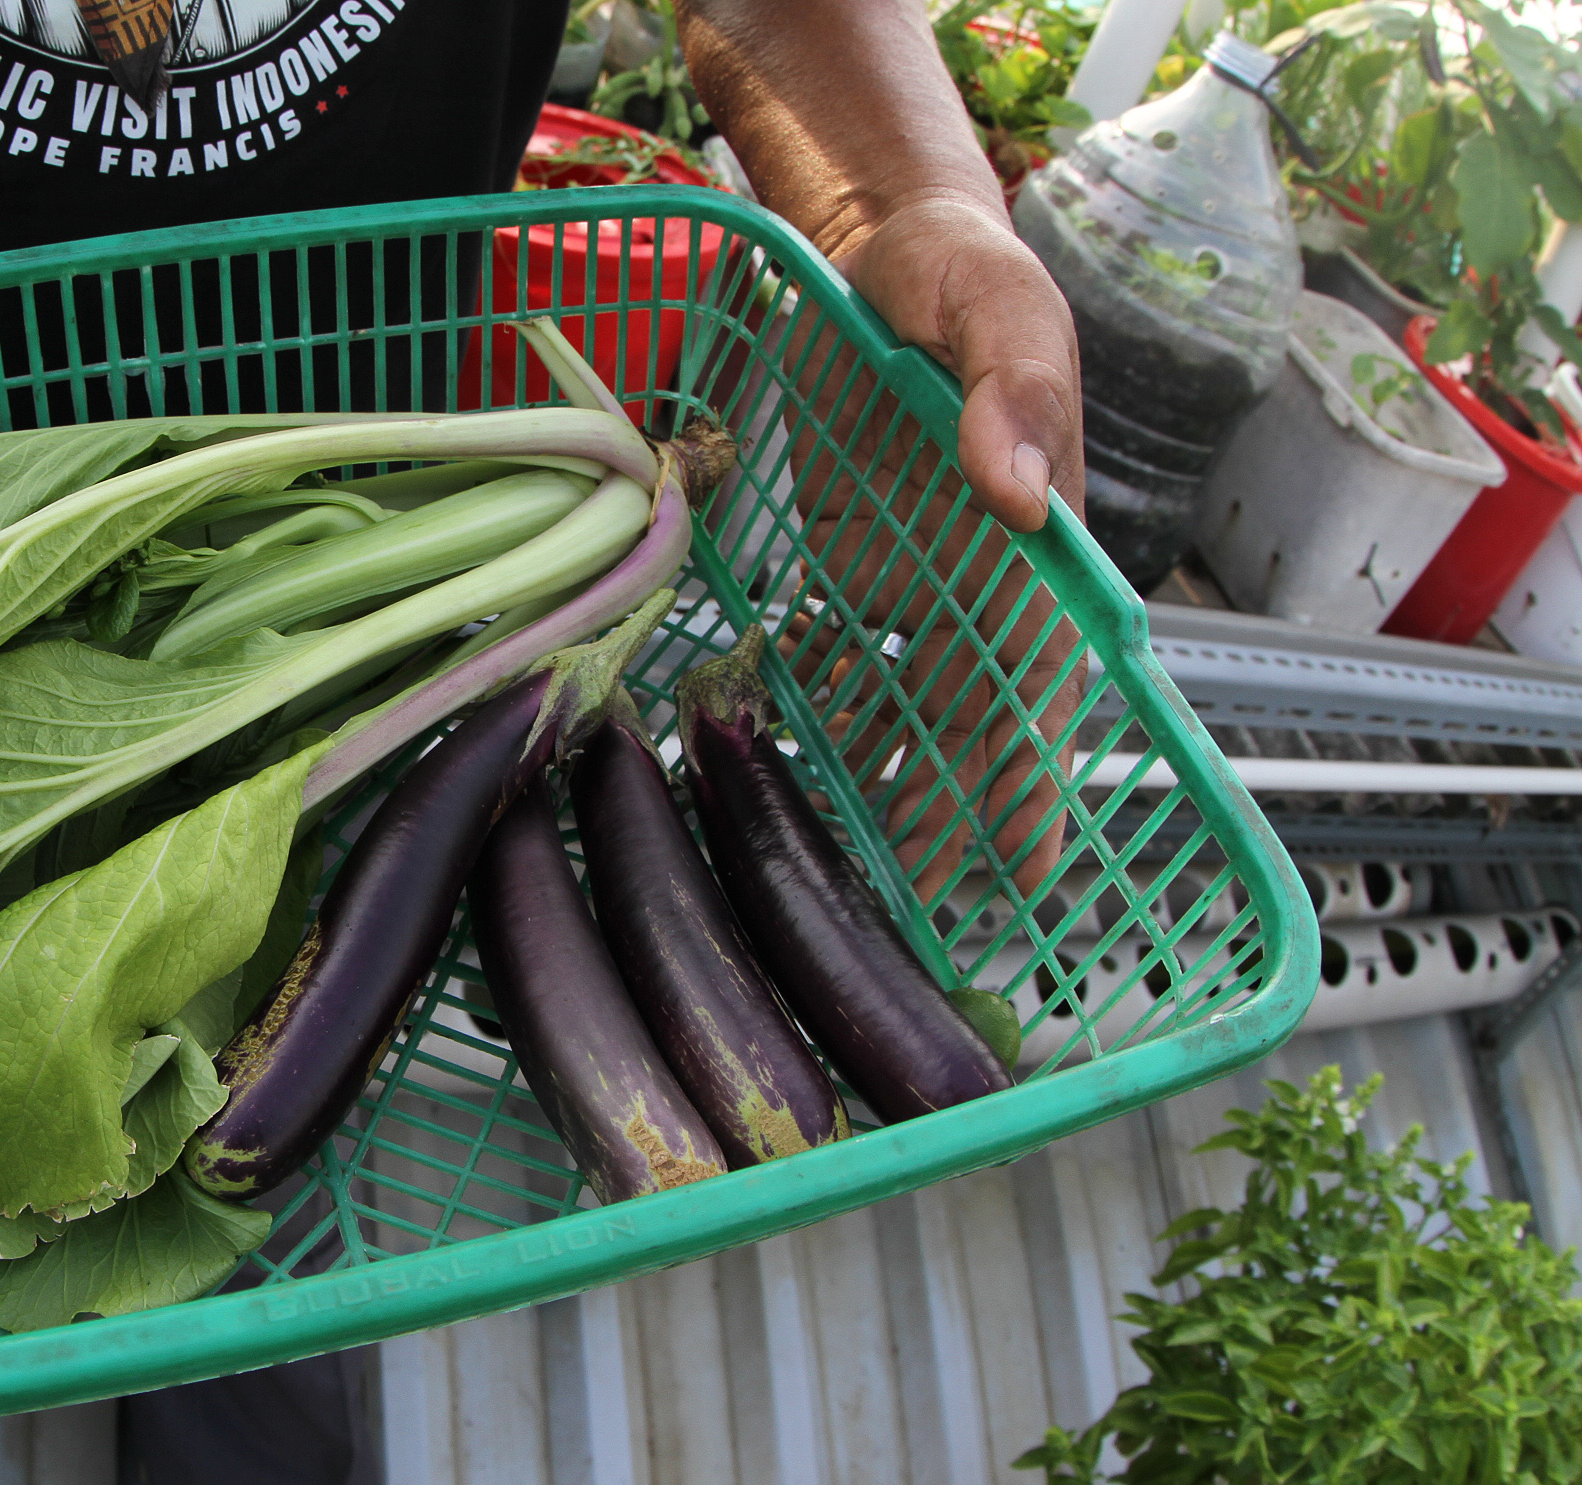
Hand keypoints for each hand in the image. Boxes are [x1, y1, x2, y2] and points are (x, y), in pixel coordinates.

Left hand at [776, 187, 1086, 901]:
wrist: (878, 241)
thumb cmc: (959, 270)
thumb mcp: (997, 308)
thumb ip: (1012, 392)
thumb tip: (1016, 495)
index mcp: (1040, 537)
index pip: (1045, 677)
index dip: (1032, 772)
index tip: (1024, 865)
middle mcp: (984, 575)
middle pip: (975, 717)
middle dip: (952, 811)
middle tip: (916, 905)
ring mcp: (917, 573)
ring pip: (909, 701)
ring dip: (884, 779)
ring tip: (844, 863)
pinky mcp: (854, 555)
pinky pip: (840, 649)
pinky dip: (816, 703)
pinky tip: (777, 756)